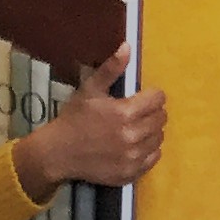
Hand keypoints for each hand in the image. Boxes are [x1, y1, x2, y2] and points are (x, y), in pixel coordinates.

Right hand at [13, 44, 164, 197]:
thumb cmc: (74, 119)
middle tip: (139, 112)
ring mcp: (133, 156)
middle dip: (153, 112)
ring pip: (159, 138)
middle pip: (161, 119)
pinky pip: (153, 158)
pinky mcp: (132, 172)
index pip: (158, 99)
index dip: (152, 95)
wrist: (58, 153)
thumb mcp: (90, 90)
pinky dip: (149, 150)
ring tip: (136, 128)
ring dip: (152, 131)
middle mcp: (133, 136)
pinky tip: (135, 145)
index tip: (143, 97)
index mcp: (125, 113)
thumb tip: (128, 47)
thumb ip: (111, 69)